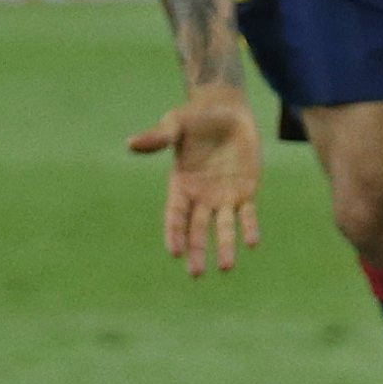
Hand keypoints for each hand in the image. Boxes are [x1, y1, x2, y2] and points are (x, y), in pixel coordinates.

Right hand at [127, 87, 263, 277]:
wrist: (226, 110)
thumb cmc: (195, 117)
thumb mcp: (175, 125)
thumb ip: (157, 138)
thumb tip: (130, 143)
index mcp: (180, 185)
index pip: (175, 216)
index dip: (174, 233)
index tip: (174, 252)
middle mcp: (201, 196)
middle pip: (197, 230)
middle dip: (196, 251)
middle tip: (196, 274)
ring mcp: (223, 196)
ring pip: (223, 227)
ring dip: (225, 247)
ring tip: (225, 268)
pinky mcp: (245, 190)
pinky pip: (247, 214)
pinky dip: (249, 227)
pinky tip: (252, 243)